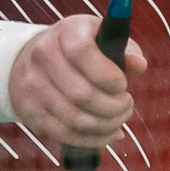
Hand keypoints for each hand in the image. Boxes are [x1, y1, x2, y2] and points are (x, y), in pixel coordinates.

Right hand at [7, 14, 145, 152]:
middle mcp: (43, 56)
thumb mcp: (101, 37)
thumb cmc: (78, 49)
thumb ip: (125, 49)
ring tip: (120, 119)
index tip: (123, 84)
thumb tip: (140, 65)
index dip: (109, 75)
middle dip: (114, 107)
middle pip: (81, 93)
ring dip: (106, 125)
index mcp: (66, 32)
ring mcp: (33, 85)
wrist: (30, 59)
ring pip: (75, 118)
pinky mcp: (30, 111)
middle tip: (127, 105)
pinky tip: (109, 133)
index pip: (83, 53)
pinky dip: (94, 139)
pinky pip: (66, 134)